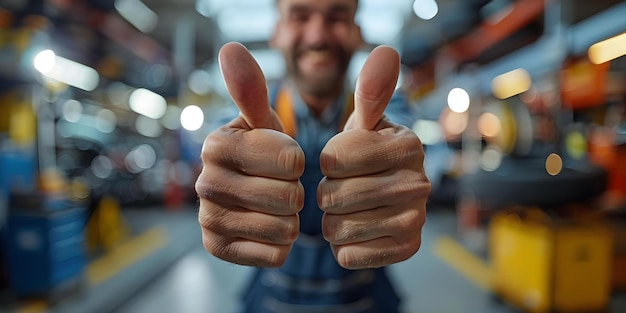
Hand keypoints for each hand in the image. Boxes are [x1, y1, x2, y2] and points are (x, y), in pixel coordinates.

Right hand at [195, 42, 304, 266]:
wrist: (247, 195)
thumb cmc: (263, 152)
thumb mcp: (263, 121)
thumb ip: (252, 89)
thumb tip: (231, 48)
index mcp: (216, 145)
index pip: (291, 160)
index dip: (299, 160)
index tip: (286, 158)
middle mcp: (203, 182)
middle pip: (287, 196)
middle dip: (296, 191)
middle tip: (282, 185)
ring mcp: (208, 219)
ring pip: (283, 228)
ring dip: (291, 219)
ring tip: (278, 207)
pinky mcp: (216, 248)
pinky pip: (274, 254)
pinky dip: (281, 244)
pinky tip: (270, 228)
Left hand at [317, 46, 430, 268]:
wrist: (384, 196)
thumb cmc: (365, 154)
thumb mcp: (364, 122)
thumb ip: (370, 91)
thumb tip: (386, 52)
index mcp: (408, 144)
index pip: (333, 159)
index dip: (325, 160)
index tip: (340, 158)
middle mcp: (421, 182)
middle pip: (334, 196)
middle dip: (326, 191)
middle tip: (343, 186)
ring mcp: (416, 220)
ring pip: (337, 228)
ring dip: (331, 219)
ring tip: (348, 208)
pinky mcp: (406, 249)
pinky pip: (348, 255)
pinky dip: (343, 245)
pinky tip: (357, 229)